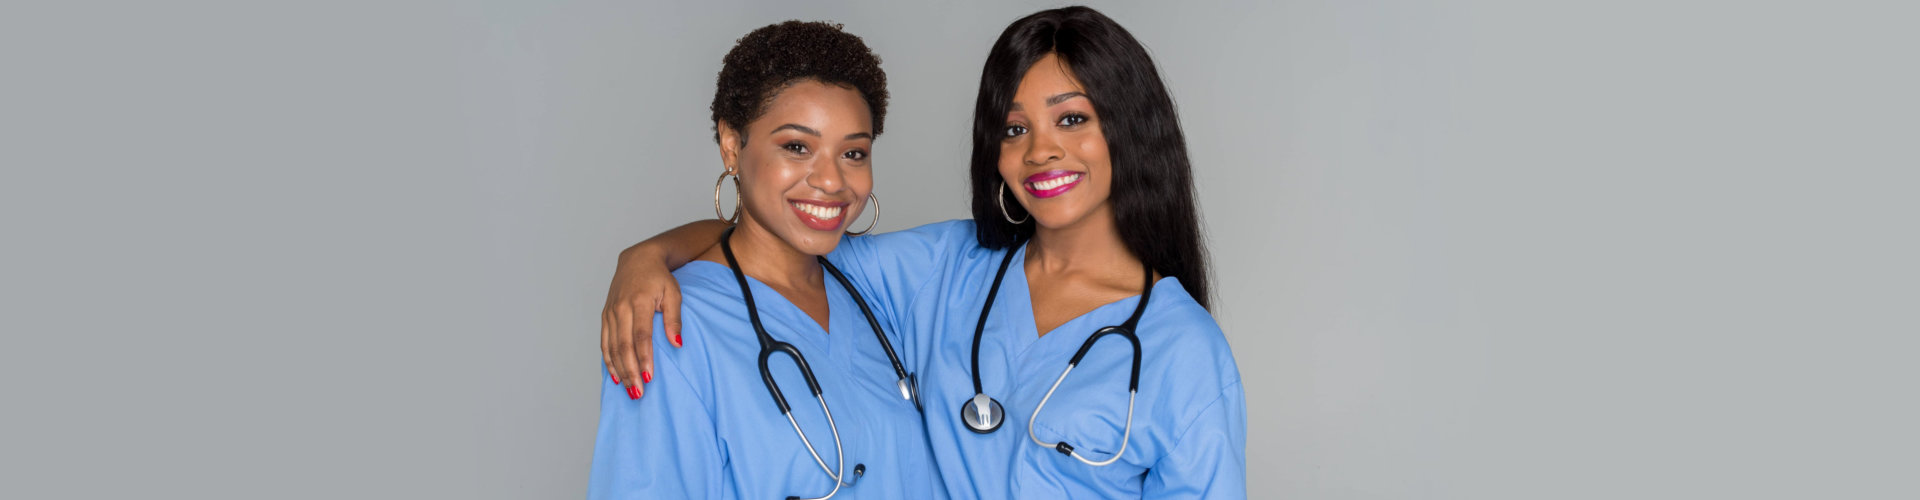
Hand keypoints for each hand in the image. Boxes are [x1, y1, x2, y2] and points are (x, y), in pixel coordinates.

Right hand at [601, 245, 683, 399]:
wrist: (637, 260)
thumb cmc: (659, 278)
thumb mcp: (674, 293)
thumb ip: (674, 319)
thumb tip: (677, 343)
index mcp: (638, 302)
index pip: (641, 335)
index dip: (644, 357)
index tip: (649, 377)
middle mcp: (620, 308)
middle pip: (623, 346)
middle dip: (631, 371)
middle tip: (638, 393)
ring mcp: (610, 312)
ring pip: (612, 347)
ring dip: (620, 370)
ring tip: (629, 390)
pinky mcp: (605, 316)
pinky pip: (604, 342)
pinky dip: (608, 360)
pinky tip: (616, 376)